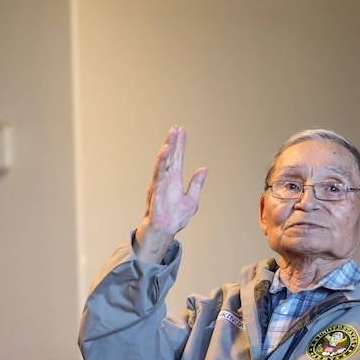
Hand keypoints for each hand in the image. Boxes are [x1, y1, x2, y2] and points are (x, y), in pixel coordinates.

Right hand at [133, 126, 207, 262]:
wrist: (166, 230)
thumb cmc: (176, 216)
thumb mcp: (192, 200)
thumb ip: (197, 184)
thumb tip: (204, 169)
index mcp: (175, 179)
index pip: (177, 158)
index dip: (179, 145)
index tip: (181, 131)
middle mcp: (166, 179)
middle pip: (169, 157)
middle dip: (172, 142)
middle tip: (175, 128)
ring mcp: (160, 185)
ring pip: (162, 164)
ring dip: (166, 151)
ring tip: (170, 139)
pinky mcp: (155, 193)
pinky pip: (158, 177)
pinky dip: (161, 166)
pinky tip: (164, 155)